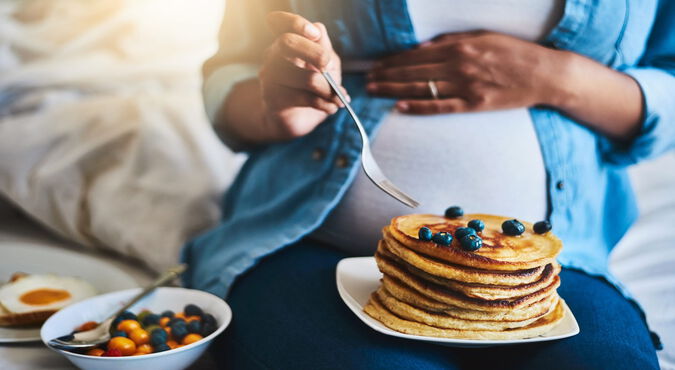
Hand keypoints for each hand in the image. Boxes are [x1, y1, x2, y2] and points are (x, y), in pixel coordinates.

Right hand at [259, 11, 346, 138]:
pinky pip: (304, 98)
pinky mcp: (272, 98)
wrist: (297, 118)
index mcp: (287, 41)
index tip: (314, 34)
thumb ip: (323, 47)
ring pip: (305, 77)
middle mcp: (273, 55)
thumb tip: (319, 32)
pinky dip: (324, 104)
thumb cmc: (313, 87)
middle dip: (315, 53)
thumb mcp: (325, 65)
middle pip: (288, 42)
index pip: (282, 22)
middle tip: (329, 66)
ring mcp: (270, 76)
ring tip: (338, 99)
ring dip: (328, 90)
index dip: (296, 23)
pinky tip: (331, 108)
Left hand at [366, 31, 565, 113]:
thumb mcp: (483, 36)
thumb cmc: (514, 52)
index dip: (394, 60)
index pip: (417, 55)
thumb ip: (452, 40)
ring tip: (375, 90)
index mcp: (460, 46)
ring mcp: (466, 85)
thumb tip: (423, 48)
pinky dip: (418, 106)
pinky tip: (399, 106)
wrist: (544, 73)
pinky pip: (440, 106)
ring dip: (394, 89)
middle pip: (414, 70)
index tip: (377, 64)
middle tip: (367, 79)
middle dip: (387, 74)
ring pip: (421, 87)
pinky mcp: (474, 104)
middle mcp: (459, 64)